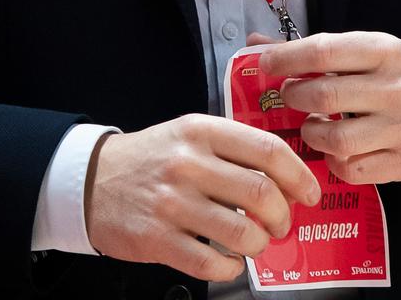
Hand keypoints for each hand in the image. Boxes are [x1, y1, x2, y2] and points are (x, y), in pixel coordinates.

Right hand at [84, 113, 322, 282]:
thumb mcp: (189, 134)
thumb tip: (286, 176)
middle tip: (281, 222)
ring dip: (259, 243)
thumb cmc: (151, 158)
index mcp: (201, 132)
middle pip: (261, 193)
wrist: (91, 181)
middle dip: (283, 215)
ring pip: (242, 232)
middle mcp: (188, 164)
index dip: (298, 175)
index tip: (309, 192)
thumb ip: (232, 148)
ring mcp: (172, 204)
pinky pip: (211, 264)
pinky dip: (230, 268)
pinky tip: (228, 260)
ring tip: (255, 242)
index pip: (267, 150)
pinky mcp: (158, 240)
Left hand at [248, 29, 400, 185]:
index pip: (324, 52)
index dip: (286, 58)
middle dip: (294, 97)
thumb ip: (316, 50)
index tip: (265, 64)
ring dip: (311, 134)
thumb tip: (256, 45)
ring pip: (336, 139)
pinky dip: (335, 163)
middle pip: (324, 96)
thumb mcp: (372, 49)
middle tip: (290, 97)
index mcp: (384, 51)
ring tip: (312, 126)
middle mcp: (395, 88)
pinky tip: (336, 151)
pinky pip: (354, 171)